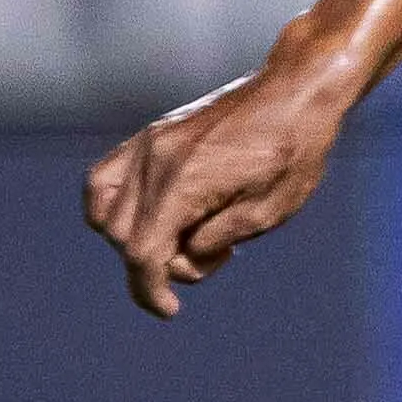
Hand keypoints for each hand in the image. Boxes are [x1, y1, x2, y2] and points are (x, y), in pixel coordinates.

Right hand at [81, 62, 353, 317]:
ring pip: (105, 212)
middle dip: (159, 263)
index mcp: (185, 181)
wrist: (296, 91)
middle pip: (124, 237)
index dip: (149, 291)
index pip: (143, 252)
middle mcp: (155, 160)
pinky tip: (153, 217)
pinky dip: (113, 208)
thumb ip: (213, 241)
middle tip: (215, 253)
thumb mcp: (267, 212)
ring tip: (189, 233)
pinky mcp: (150, 136)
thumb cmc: (293, 150)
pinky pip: (104, 179)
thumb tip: (178, 257)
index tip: (168, 311)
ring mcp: (148, 144)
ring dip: (135, 238)